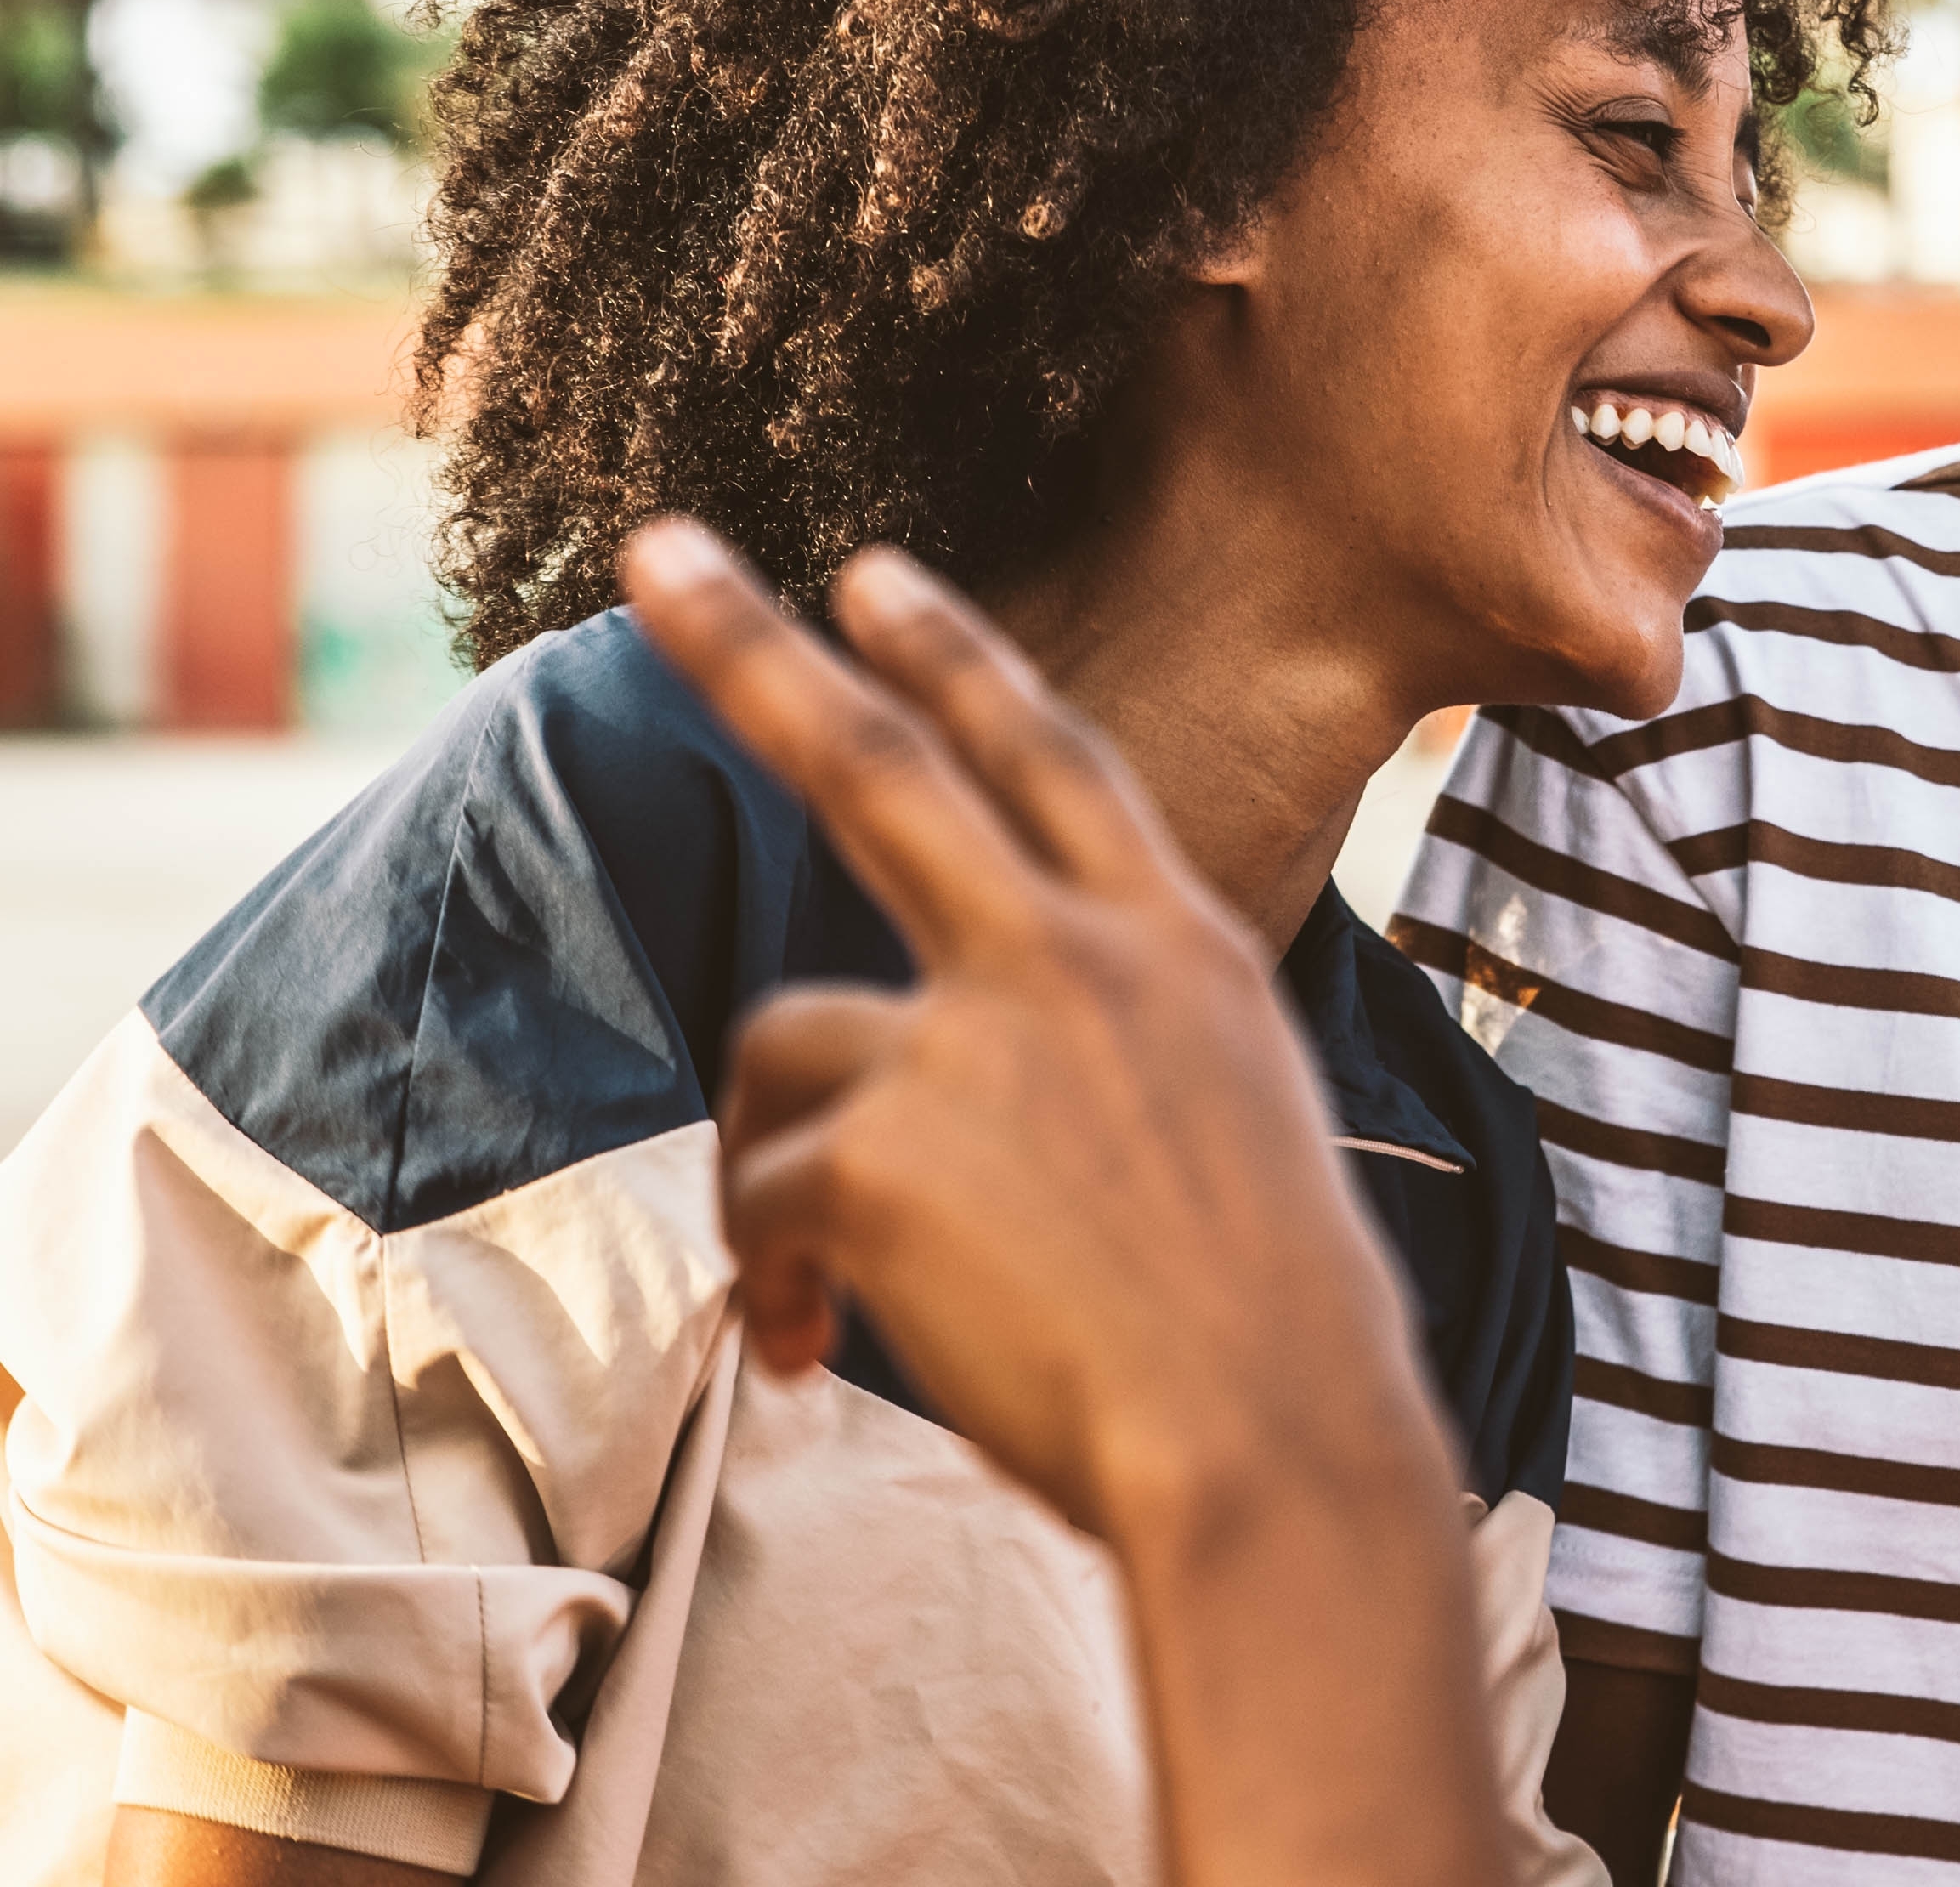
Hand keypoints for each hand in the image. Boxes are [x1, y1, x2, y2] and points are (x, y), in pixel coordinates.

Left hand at [620, 524, 1506, 1886]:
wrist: (1271, 1440)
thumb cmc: (1276, 1340)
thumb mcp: (1239, 1138)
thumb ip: (1116, 1071)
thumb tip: (972, 1113)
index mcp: (1184, 951)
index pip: (1053, 759)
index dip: (958, 657)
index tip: (876, 572)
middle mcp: (1078, 960)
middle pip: (878, 761)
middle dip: (752, 643)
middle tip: (655, 547)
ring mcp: (974, 1041)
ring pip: (790, 1045)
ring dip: (782, 1170)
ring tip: (830, 1301)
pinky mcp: (876, 1147)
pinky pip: (764, 1197)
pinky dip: (782, 1280)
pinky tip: (833, 1350)